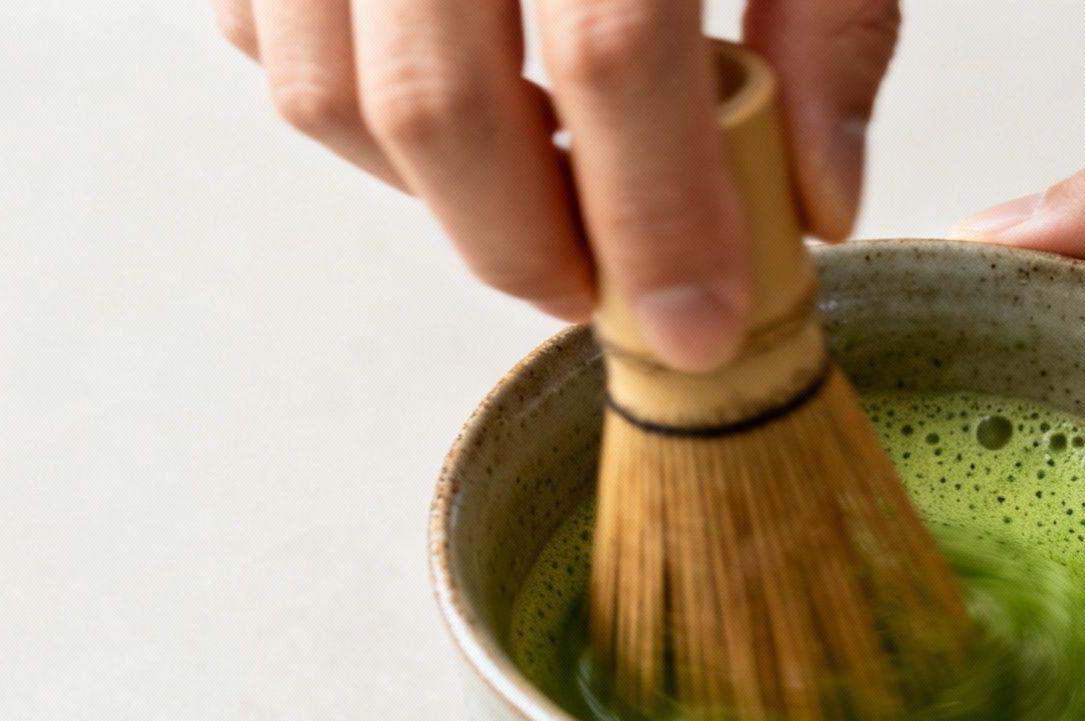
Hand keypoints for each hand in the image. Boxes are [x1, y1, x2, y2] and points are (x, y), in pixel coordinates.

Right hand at [215, 0, 899, 369]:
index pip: (612, 51)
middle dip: (526, 246)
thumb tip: (815, 201)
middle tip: (606, 297)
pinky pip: (256, 24)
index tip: (704, 325)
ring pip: (316, 85)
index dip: (660, 216)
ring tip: (541, 199)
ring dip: (429, 192)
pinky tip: (458, 103)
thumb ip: (828, 12)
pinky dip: (347, 103)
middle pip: (433, 98)